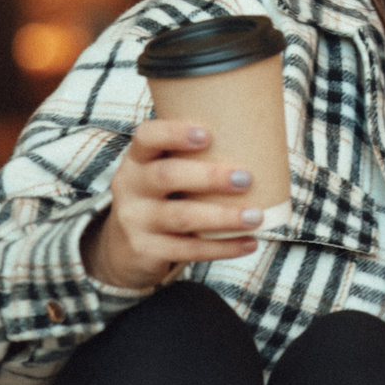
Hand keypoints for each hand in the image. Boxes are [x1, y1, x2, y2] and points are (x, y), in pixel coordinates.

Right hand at [81, 119, 264, 290]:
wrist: (123, 249)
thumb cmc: (160, 199)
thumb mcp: (161, 174)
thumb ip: (192, 159)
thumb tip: (260, 141)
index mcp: (137, 160)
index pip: (146, 138)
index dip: (173, 133)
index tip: (207, 134)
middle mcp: (130, 187)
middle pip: (167, 176)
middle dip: (209, 177)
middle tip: (246, 179)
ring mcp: (135, 221)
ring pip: (181, 217)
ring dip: (223, 217)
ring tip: (256, 216)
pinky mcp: (146, 251)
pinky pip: (188, 250)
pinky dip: (222, 248)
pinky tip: (249, 243)